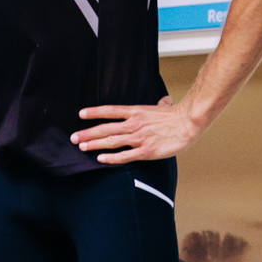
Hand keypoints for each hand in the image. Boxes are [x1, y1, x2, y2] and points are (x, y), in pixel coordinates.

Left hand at [70, 95, 198, 162]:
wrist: (188, 123)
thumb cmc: (176, 116)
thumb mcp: (163, 107)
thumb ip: (159, 105)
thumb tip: (163, 101)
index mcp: (136, 112)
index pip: (110, 111)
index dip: (94, 112)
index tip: (81, 114)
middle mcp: (134, 124)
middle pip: (105, 128)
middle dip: (87, 133)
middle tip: (73, 137)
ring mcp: (138, 138)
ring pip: (111, 141)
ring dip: (95, 145)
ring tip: (82, 146)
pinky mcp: (145, 151)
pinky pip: (125, 156)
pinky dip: (111, 158)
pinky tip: (100, 159)